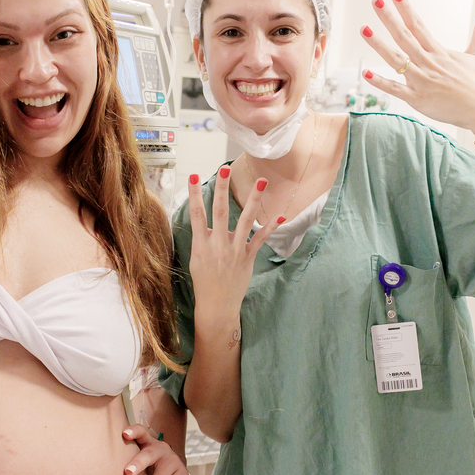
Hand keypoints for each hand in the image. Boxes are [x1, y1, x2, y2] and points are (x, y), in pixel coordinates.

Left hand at [122, 425, 189, 474]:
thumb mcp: (142, 457)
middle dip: (138, 463)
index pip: (141, 432)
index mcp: (148, 442)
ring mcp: (173, 462)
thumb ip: (129, 459)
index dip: (133, 431)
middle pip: (149, 455)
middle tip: (127, 472)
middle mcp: (161, 449)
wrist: (176, 471)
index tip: (124, 433)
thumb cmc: (152, 465)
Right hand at [185, 167, 279, 320]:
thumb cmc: (204, 282)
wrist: (216, 305)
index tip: (192, 176)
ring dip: (253, 199)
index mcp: (201, 244)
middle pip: (219, 211)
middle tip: (224, 169)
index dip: (194, 195)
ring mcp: (234, 251)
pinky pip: (261, 239)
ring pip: (244, 220)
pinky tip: (281, 215)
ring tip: (261, 181)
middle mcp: (218, 245)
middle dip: (221, 189)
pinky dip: (271, 227)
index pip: (196, 214)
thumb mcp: (196, 259)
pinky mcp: (248, 257)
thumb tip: (208, 223)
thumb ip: (203, 239)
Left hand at [360, 0, 474, 139]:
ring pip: (396, 59)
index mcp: (440, 52)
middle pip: (404, 36)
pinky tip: (366, 72)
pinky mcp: (418, 99)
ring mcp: (422, 81)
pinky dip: (380, 82)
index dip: (406, 9)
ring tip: (364, 29)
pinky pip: (395, 89)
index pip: (419, 25)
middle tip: (375, 0)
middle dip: (389, 18)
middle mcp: (429, 63)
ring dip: (379, 44)